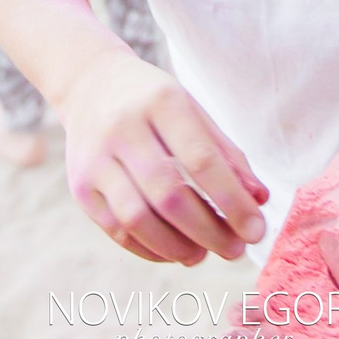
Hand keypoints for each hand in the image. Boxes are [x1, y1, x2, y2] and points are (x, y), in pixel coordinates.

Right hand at [56, 51, 268, 264]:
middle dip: (208, 231)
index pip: (200, 159)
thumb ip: (227, 154)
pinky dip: (149, 249)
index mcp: (160, 101)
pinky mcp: (79, 186)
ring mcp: (95, 159)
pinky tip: (173, 251)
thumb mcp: (193, 110)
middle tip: (235, 250)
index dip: (232, 201)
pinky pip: (116, 230)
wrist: (90, 84)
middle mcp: (122, 128)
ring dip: (177, 247)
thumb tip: (259, 201)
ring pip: (137, 218)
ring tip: (203, 254)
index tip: (256, 230)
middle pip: (168, 194)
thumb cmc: (154, 102)